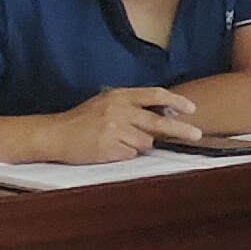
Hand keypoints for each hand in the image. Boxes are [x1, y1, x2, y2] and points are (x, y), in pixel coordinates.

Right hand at [42, 88, 201, 161]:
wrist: (53, 134)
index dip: (176, 101)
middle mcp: (118, 110)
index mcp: (119, 96)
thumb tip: (166, 113)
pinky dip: (125, 154)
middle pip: (158, 121)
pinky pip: (131, 154)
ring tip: (118, 141)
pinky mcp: (108, 148)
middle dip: (180, 130)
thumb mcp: (107, 102)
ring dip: (139, 145)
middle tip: (196, 135)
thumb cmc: (82, 119)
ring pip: (145, 142)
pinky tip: (109, 149)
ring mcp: (114, 130)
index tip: (191, 109)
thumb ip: (133, 105)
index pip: (155, 94)